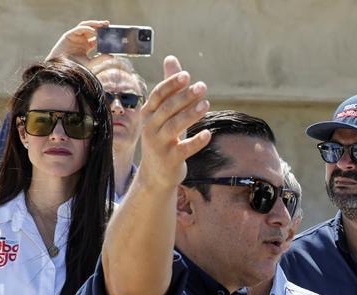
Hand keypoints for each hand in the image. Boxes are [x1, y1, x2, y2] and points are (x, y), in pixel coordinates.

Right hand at [46, 20, 108, 62]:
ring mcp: (75, 37)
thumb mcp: (91, 63)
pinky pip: (78, 29)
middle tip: (108, 24)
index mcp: (86, 45)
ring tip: (102, 24)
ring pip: (85, 26)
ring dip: (93, 24)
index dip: (103, 34)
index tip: (112, 32)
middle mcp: (81, 40)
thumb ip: (100, 59)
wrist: (63, 69)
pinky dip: (86, 28)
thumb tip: (112, 56)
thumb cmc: (76, 67)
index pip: (96, 37)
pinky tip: (93, 31)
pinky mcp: (69, 35)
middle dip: (99, 26)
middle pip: (92, 29)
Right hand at [137, 57, 211, 188]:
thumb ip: (170, 88)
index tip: (187, 75)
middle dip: (185, 96)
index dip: (171, 84)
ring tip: (206, 104)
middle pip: (167, 108)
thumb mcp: (164, 114)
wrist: (156, 174)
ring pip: (175, 126)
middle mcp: (150, 127)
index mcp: (148, 114)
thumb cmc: (163, 138)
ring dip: (191, 114)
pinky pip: (184, 148)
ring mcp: (159, 144)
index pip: (158, 95)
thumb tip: (172, 58)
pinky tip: (208, 134)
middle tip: (202, 87)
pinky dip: (196, 142)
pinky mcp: (170, 159)